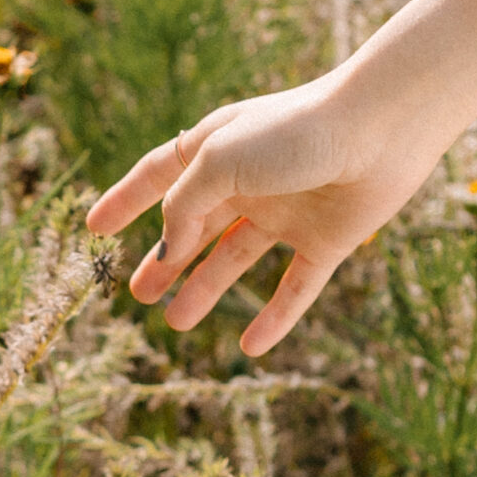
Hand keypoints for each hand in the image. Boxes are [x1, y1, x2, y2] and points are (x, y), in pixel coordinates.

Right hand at [85, 62, 449, 354]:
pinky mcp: (328, 239)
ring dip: (205, 290)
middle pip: (195, 226)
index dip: (124, 201)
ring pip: (236, 260)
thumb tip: (170, 246)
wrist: (382, 128)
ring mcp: (289, 211)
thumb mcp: (220, 163)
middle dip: (165, 258)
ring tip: (176, 322)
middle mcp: (250, 181)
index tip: (94, 227)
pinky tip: (252, 348)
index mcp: (216, 150)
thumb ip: (184, 205)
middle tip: (137, 293)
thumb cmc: (296, 132)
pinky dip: (275, 318)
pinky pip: (296, 287)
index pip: (156, 177)